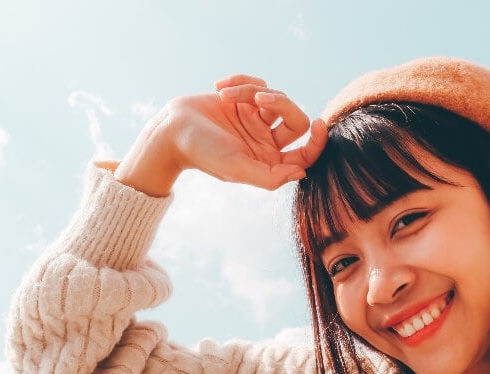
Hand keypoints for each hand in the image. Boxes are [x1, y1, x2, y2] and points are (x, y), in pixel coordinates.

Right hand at [115, 75, 326, 195]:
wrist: (172, 129)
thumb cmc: (203, 153)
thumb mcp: (237, 168)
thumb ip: (269, 176)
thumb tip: (302, 173)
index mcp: (269, 161)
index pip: (305, 154)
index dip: (317, 142)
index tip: (317, 124)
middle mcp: (267, 140)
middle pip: (296, 120)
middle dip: (282, 104)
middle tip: (259, 98)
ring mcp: (257, 119)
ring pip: (276, 98)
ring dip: (251, 91)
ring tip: (226, 94)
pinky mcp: (244, 100)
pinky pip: (258, 83)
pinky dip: (241, 81)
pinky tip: (220, 86)